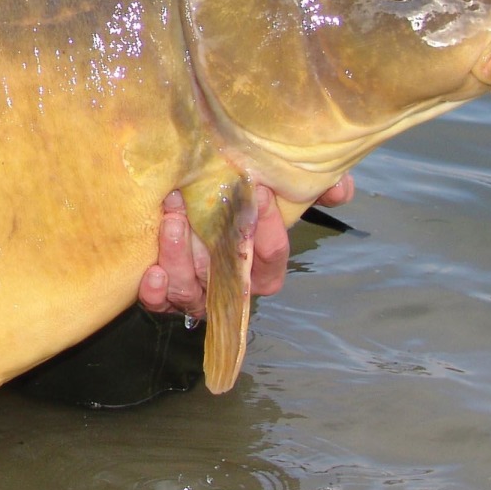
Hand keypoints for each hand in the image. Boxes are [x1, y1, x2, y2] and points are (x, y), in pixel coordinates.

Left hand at [136, 175, 353, 317]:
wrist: (185, 193)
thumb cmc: (236, 197)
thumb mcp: (277, 188)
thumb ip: (311, 189)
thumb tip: (340, 190)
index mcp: (260, 264)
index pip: (271, 257)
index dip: (269, 230)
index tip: (259, 190)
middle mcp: (228, 284)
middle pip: (225, 278)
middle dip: (214, 246)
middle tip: (194, 206)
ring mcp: (195, 290)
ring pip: (190, 289)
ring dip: (178, 257)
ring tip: (170, 220)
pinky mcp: (162, 290)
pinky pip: (160, 301)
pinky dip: (156, 292)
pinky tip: (151, 272)